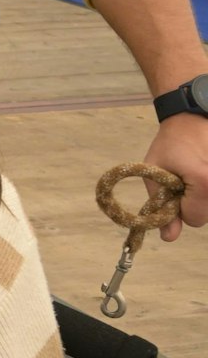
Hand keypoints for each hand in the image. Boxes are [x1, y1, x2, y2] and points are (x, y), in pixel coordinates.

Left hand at [144, 112, 207, 240]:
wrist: (191, 120)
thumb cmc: (169, 144)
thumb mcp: (155, 173)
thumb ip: (160, 206)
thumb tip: (168, 238)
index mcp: (205, 183)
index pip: (193, 219)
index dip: (178, 208)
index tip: (173, 189)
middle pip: (205, 216)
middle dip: (190, 204)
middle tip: (182, 181)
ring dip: (200, 199)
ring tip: (192, 176)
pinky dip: (206, 192)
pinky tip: (201, 174)